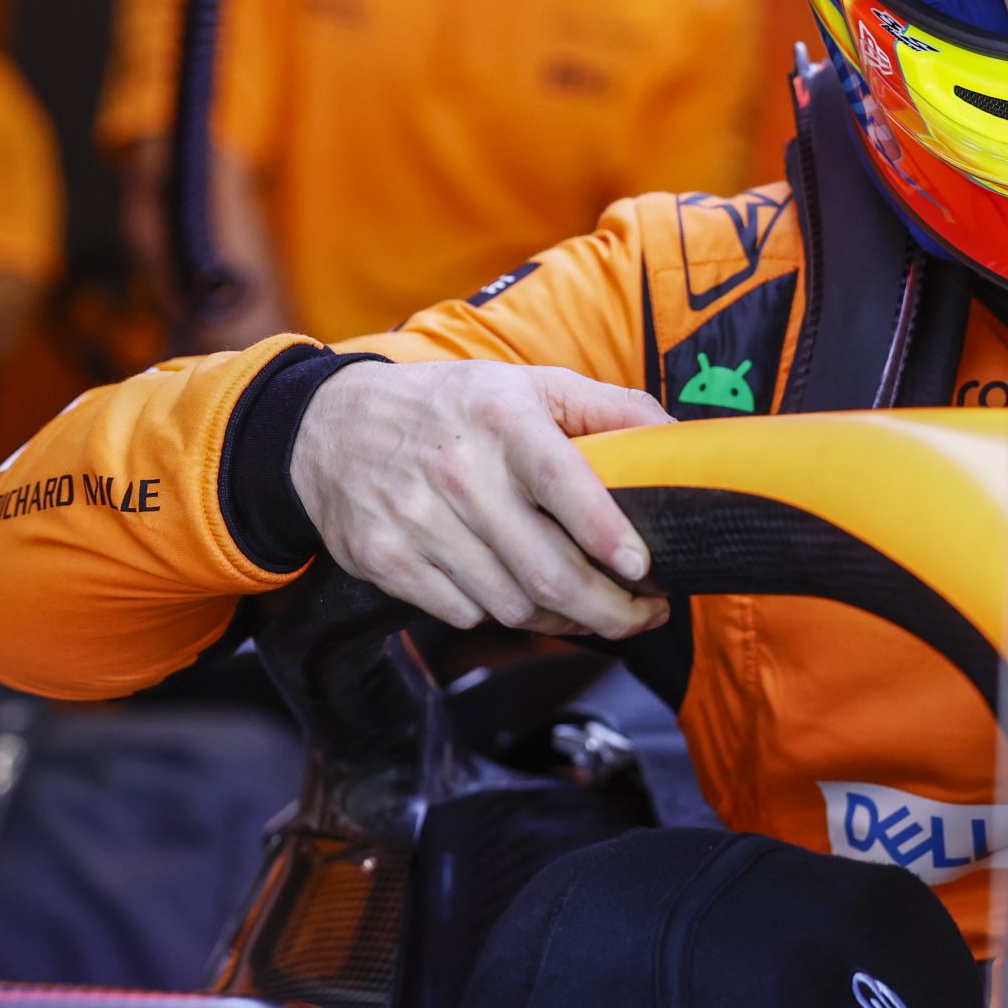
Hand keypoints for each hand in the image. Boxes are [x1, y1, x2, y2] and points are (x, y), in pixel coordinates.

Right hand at [290, 360, 672, 639]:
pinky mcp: (385, 560)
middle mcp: (458, 472)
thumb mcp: (529, 385)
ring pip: (510, 606)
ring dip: (562, 621)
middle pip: (546, 573)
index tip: (645, 570)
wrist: (328, 427)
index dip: (609, 537)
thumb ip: (609, 409)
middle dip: (609, 611)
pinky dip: (500, 617)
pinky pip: (463, 614)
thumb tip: (680, 440)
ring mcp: (416, 521)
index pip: (566, 487)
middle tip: (644, 616)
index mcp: (504, 420)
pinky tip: (520, 598)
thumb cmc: (454, 407)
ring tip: (591, 610)